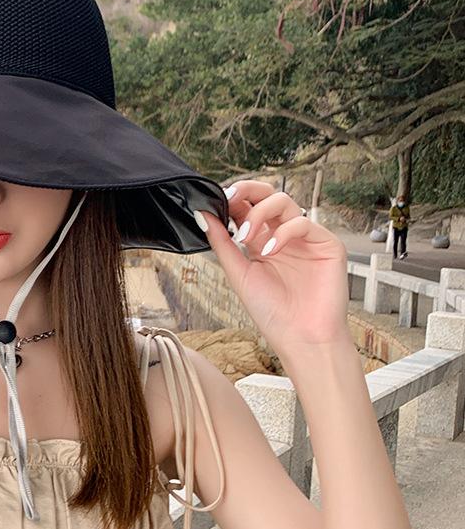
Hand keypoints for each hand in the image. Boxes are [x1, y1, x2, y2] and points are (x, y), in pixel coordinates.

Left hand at [194, 180, 350, 352]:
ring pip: (284, 201)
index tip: (213, 199)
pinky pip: (303, 222)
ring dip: (259, 213)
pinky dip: (282, 233)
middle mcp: (283, 235)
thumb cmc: (272, 312)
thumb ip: (222, 243)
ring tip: (245, 237)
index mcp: (261, 241)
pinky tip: (269, 252)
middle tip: (229, 197)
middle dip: (247, 190)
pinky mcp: (326, 243)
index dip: (232, 198)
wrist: (300, 338)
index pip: (247, 207)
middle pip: (267, 194)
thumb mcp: (238, 273)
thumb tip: (202, 214)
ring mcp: (305, 238)